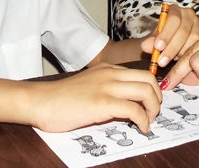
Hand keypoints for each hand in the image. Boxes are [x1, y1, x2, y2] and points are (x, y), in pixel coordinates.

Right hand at [28, 63, 160, 132]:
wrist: (40, 101)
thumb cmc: (61, 99)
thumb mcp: (89, 87)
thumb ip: (108, 91)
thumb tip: (127, 107)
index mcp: (108, 69)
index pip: (141, 73)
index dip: (152, 89)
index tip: (151, 104)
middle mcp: (111, 74)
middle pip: (149, 79)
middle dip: (157, 98)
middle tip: (153, 113)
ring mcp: (107, 87)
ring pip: (146, 91)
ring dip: (154, 109)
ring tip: (149, 122)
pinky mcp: (102, 103)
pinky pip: (134, 110)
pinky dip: (143, 121)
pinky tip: (141, 129)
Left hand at [139, 4, 198, 69]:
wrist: (171, 45)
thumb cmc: (163, 40)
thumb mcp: (155, 40)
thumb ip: (150, 42)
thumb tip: (145, 46)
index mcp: (175, 10)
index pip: (173, 19)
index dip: (166, 34)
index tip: (157, 47)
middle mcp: (190, 15)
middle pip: (184, 31)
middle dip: (172, 48)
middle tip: (161, 62)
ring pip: (195, 40)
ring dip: (182, 53)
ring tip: (172, 62)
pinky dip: (192, 57)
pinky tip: (184, 65)